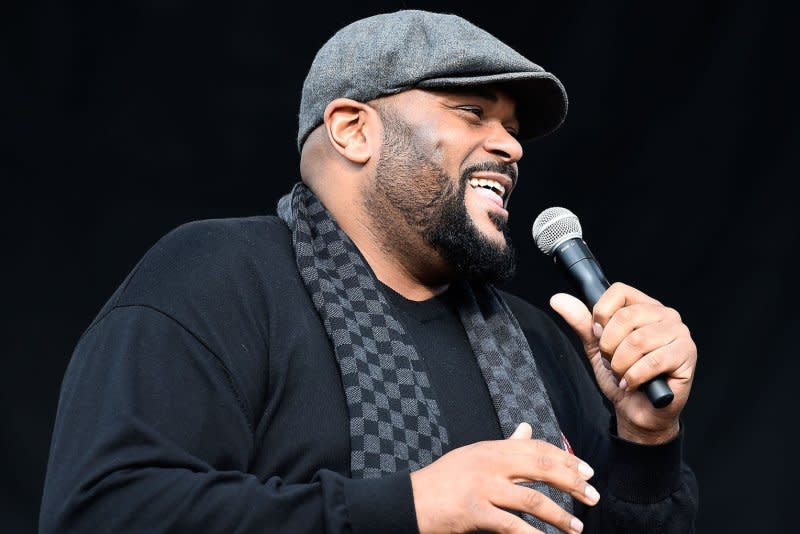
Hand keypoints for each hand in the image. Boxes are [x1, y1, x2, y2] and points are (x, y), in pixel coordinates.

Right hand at [410, 422, 597, 533]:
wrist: (411, 500)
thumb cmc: (444, 480)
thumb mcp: (474, 455)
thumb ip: (504, 445)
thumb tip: (526, 429)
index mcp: (492, 448)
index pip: (538, 448)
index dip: (567, 459)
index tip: (588, 471)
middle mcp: (490, 463)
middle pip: (542, 467)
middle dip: (573, 483)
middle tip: (593, 496)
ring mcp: (483, 487)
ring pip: (533, 499)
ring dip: (560, 516)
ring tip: (576, 528)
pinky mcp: (475, 511)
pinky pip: (512, 525)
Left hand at [550, 282, 696, 443]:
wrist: (638, 411)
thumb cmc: (622, 376)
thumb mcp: (597, 347)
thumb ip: (581, 323)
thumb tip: (558, 300)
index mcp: (644, 306)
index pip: (618, 291)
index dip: (601, 315)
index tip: (599, 336)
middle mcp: (666, 315)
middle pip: (626, 317)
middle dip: (609, 346)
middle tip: (612, 362)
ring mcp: (680, 333)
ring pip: (637, 340)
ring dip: (620, 364)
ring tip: (623, 374)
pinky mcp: (687, 355)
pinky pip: (653, 361)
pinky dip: (634, 376)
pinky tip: (632, 384)